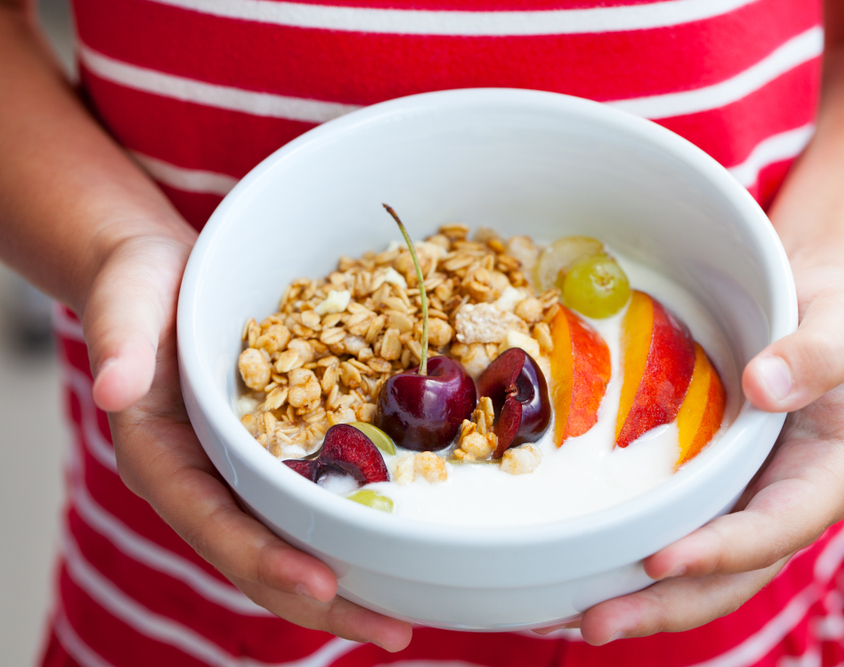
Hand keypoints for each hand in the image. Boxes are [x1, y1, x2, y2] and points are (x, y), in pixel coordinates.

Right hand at [84, 233, 412, 649]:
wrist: (164, 278)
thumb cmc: (140, 288)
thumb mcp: (126, 302)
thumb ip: (120, 342)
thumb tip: (114, 389)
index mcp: (163, 458)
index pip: (215, 524)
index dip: (266, 560)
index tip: (323, 585)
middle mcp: (204, 481)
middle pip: (261, 557)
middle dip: (324, 601)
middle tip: (394, 630)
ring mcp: (241, 474)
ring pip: (292, 542)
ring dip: (348, 581)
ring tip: (408, 612)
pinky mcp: (273, 455)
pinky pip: (312, 501)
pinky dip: (349, 528)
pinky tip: (398, 542)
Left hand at [547, 264, 843, 643]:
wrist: (819, 298)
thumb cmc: (842, 313)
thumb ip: (818, 355)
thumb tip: (765, 387)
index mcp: (823, 480)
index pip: (774, 531)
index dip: (721, 553)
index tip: (662, 559)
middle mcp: (776, 504)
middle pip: (724, 576)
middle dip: (662, 605)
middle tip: (596, 624)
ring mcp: (734, 498)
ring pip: (687, 567)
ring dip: (632, 597)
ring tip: (567, 616)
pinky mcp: (697, 482)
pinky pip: (661, 524)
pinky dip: (620, 552)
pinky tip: (570, 568)